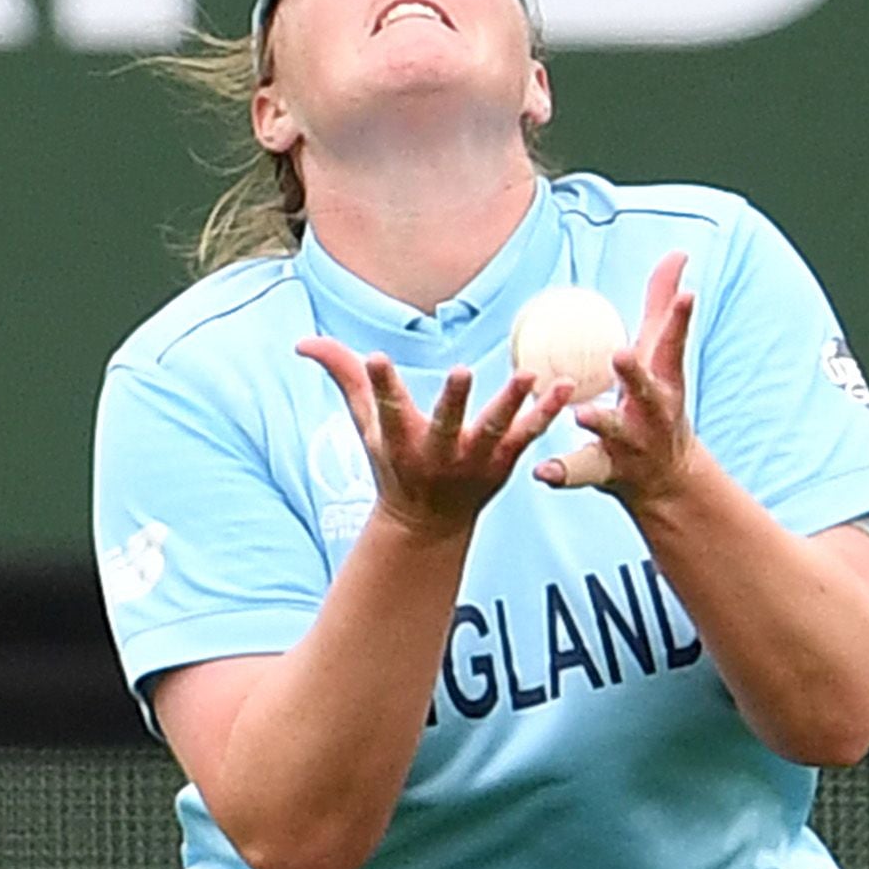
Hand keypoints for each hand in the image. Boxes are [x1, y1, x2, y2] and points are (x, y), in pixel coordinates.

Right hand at [298, 338, 566, 541]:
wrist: (428, 526)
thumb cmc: (393, 462)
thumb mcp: (364, 424)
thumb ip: (343, 376)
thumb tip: (302, 342)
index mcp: (399, 442)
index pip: (385, 409)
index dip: (379, 383)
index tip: (374, 357)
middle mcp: (437, 454)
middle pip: (445, 425)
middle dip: (453, 402)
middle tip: (460, 372)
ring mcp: (475, 461)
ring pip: (496, 430)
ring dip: (512, 403)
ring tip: (529, 374)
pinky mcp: (505, 463)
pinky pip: (529, 435)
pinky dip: (548, 413)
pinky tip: (566, 385)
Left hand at [535, 253, 699, 505]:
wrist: (669, 479)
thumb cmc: (658, 402)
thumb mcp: (663, 357)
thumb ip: (663, 306)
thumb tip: (678, 253)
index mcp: (665, 382)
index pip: (674, 346)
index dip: (681, 320)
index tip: (687, 295)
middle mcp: (651, 413)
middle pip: (645, 392)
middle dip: (635, 374)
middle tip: (621, 354)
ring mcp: (631, 445)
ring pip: (613, 434)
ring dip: (600, 423)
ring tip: (581, 414)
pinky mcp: (606, 471)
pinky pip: (580, 471)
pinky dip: (562, 473)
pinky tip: (542, 471)